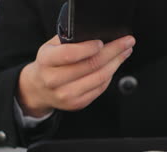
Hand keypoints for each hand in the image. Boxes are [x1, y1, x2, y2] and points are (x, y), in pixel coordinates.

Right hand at [18, 35, 135, 116]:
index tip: (103, 41)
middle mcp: (54, 80)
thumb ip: (70, 40)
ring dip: (116, 63)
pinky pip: (100, 88)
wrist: (39, 89)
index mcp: (46, 61)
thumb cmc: (49, 63)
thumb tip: (97, 34)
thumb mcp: (51, 47)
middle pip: (91, 65)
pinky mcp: (78, 103)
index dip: (89, 47)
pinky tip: (114, 65)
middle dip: (113, 51)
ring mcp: (66, 94)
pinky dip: (111, 75)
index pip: (70, 54)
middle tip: (126, 42)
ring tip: (125, 52)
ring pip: (100, 77)